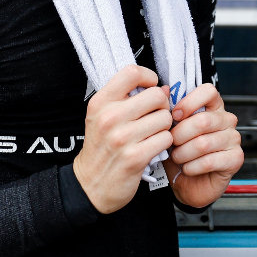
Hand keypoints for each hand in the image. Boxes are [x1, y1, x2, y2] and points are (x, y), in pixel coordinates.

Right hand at [73, 65, 174, 213]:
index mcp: (100, 102)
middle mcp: (109, 117)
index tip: (149, 88)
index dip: (148, 77)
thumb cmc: (101, 148)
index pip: (131, 73)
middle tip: (154, 117)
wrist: (90, 184)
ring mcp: (122, 138)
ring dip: (164, 127)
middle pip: (156, 96)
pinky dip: (164, 143)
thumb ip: (128, 99)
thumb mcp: (103, 117)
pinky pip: (166, 139)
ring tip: (151, 134)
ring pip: (165, 118)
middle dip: (161, 107)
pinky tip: (153, 147)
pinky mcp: (135, 157)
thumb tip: (162, 88)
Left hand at [164, 83, 242, 207]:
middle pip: (203, 120)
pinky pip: (209, 161)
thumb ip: (169, 111)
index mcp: (213, 107)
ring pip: (203, 143)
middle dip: (179, 135)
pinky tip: (188, 168)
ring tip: (177, 158)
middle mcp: (226, 120)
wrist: (188, 184)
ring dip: (183, 154)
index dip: (189, 102)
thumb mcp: (170, 132)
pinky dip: (192, 167)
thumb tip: (163, 90)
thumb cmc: (180, 155)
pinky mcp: (236, 158)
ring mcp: (233, 139)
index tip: (174, 115)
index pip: (208, 91)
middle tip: (171, 144)